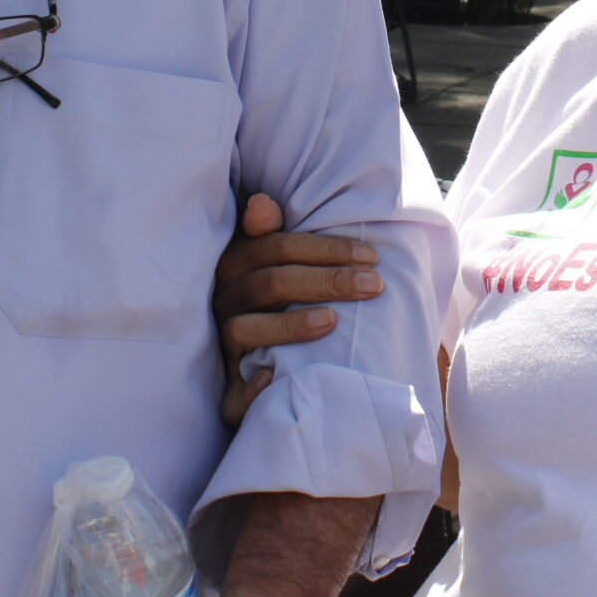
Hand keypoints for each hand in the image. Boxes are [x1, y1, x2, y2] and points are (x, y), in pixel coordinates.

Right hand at [213, 193, 381, 425]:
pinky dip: (250, 387)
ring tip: (333, 321)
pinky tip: (274, 377)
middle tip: (373, 285)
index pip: (277, 247)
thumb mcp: (266, 260)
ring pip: (245, 329)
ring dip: (290, 325)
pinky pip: (232, 393)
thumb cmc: (270, 298)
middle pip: (271, 284)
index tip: (371, 256)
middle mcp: (225, 301)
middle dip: (326, 281)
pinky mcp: (227, 387)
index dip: (325, 250)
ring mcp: (223, 344)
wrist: (244, 357)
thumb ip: (268, 231)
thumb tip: (263, 204)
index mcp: (235, 264)